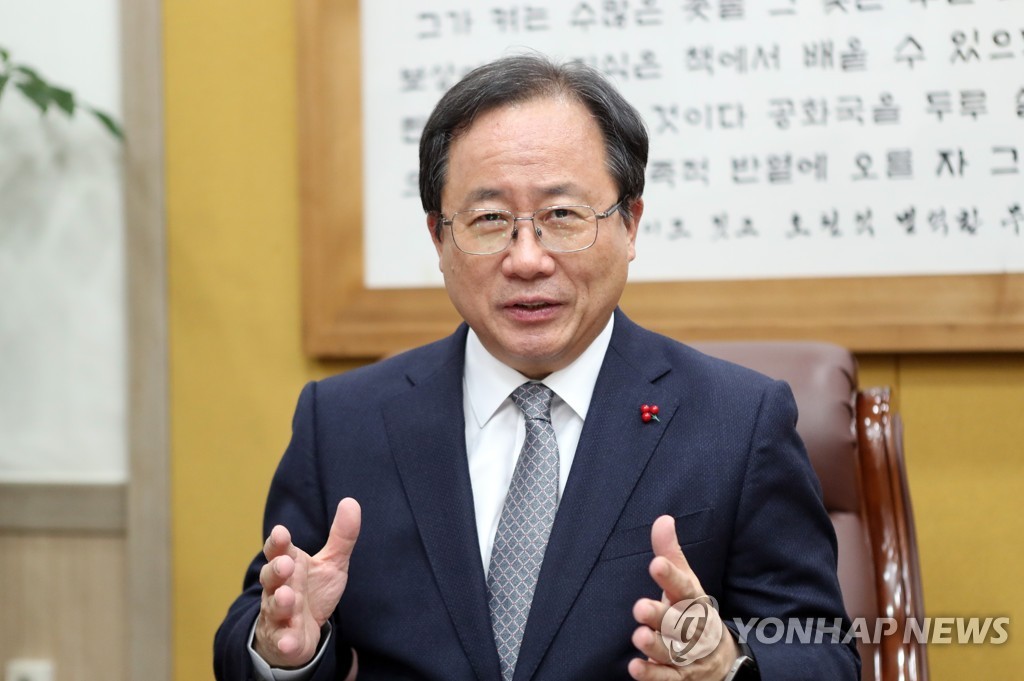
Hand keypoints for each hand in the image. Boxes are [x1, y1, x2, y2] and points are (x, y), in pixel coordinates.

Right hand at [254, 497, 360, 667]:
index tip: (281, 532)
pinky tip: (289, 641)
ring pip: (274, 607)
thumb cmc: (311, 592)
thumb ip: (341, 536)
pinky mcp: (284, 640)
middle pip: (272, 577)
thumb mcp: (330, 563)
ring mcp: (278, 615)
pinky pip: (283, 640)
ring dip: (279, 603)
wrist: (298, 632)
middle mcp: (278, 588)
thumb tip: (351, 502)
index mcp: (289, 565)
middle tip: (286, 565)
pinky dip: (285, 641)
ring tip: (287, 598)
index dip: (278, 542)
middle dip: (277, 570)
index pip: (279, 551)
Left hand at [629, 515, 738, 679]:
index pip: (685, 588)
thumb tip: (662, 519)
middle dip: (661, 616)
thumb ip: (671, 554)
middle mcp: (694, 629)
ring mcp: (688, 656)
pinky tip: (635, 668)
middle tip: (640, 607)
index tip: (657, 565)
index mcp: (695, 602)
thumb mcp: (686, 583)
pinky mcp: (681, 677)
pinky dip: (652, 674)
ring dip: (655, 645)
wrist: (721, 660)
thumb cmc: (694, 613)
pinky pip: (667, 678)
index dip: (671, 577)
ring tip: (638, 636)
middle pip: (679, 622)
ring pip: (673, 651)